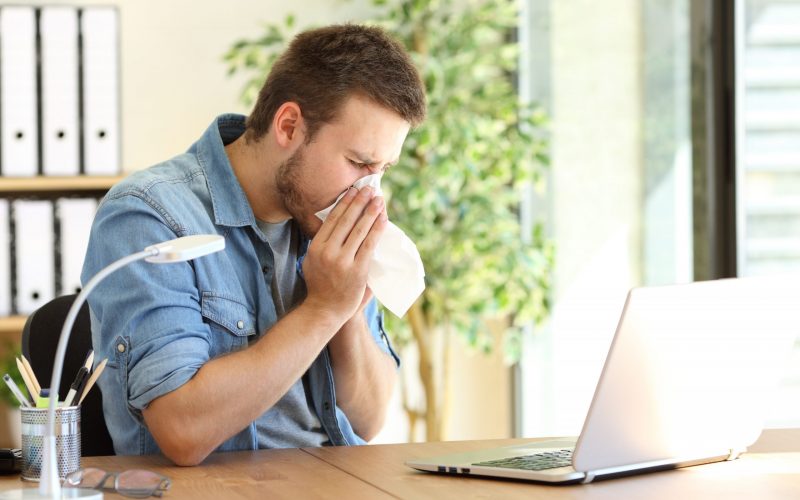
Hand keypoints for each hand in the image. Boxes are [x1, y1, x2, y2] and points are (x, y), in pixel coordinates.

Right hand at [302, 186, 386, 324]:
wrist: (325, 310)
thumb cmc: (320, 285)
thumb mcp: (312, 261)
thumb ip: (323, 244)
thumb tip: (335, 221)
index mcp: (315, 247)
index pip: (332, 219)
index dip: (344, 203)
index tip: (353, 190)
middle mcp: (327, 252)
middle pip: (346, 221)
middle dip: (359, 202)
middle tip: (369, 189)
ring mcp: (342, 261)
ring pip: (359, 230)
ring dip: (371, 212)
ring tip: (379, 200)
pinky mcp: (357, 270)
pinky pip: (369, 244)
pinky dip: (377, 229)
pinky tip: (383, 219)